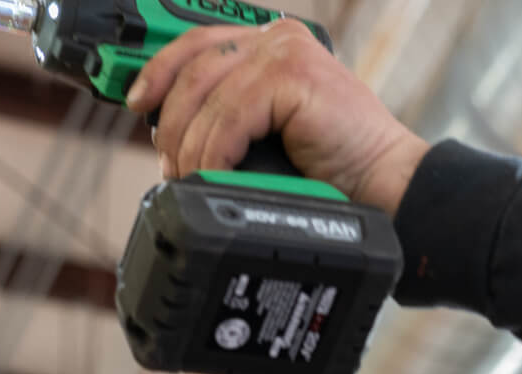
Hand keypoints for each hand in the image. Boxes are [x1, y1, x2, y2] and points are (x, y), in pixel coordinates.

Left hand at [126, 20, 430, 215]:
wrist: (385, 187)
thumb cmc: (334, 170)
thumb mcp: (267, 137)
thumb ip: (231, 121)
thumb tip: (171, 135)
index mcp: (271, 44)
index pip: (196, 43)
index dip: (159, 70)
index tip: (135, 102)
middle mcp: (277, 37)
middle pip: (191, 68)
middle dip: (170, 122)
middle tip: (171, 166)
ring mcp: (285, 51)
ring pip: (205, 97)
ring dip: (191, 147)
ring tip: (192, 179)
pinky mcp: (291, 74)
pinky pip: (227, 116)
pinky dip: (216, 152)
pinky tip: (219, 174)